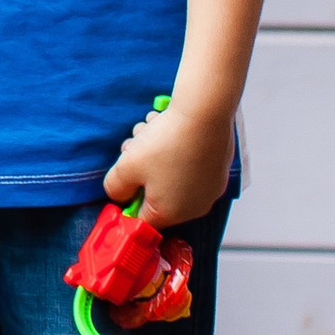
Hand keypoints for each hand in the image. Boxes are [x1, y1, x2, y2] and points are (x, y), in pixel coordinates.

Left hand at [105, 94, 232, 230]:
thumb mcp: (127, 166)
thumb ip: (116, 187)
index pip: (141, 218)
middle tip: (132, 146)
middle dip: (139, 169)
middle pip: (154, 193)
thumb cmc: (166, 144)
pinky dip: (175, 150)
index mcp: (170, 214)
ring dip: (153, 154)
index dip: (127, 197)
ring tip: (148, 130)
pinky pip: (189, 166)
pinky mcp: (218, 170)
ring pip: (169, 175)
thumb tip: (119, 194)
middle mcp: (193, 208)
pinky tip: (168, 128)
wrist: (204, 116)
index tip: (122, 178)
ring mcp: (209, 190)